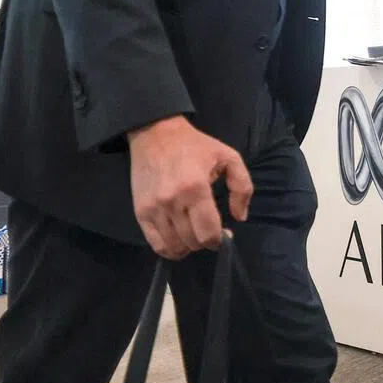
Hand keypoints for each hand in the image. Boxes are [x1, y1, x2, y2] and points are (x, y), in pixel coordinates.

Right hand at [127, 116, 252, 259]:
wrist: (155, 134)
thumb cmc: (195, 146)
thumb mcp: (229, 157)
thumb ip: (242, 187)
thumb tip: (240, 217)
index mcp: (196, 188)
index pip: (208, 232)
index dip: (219, 239)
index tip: (223, 233)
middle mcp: (172, 202)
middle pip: (192, 242)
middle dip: (205, 241)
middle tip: (209, 231)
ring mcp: (154, 209)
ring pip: (174, 247)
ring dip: (188, 246)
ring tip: (194, 234)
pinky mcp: (140, 212)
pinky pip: (156, 244)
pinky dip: (170, 248)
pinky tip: (179, 240)